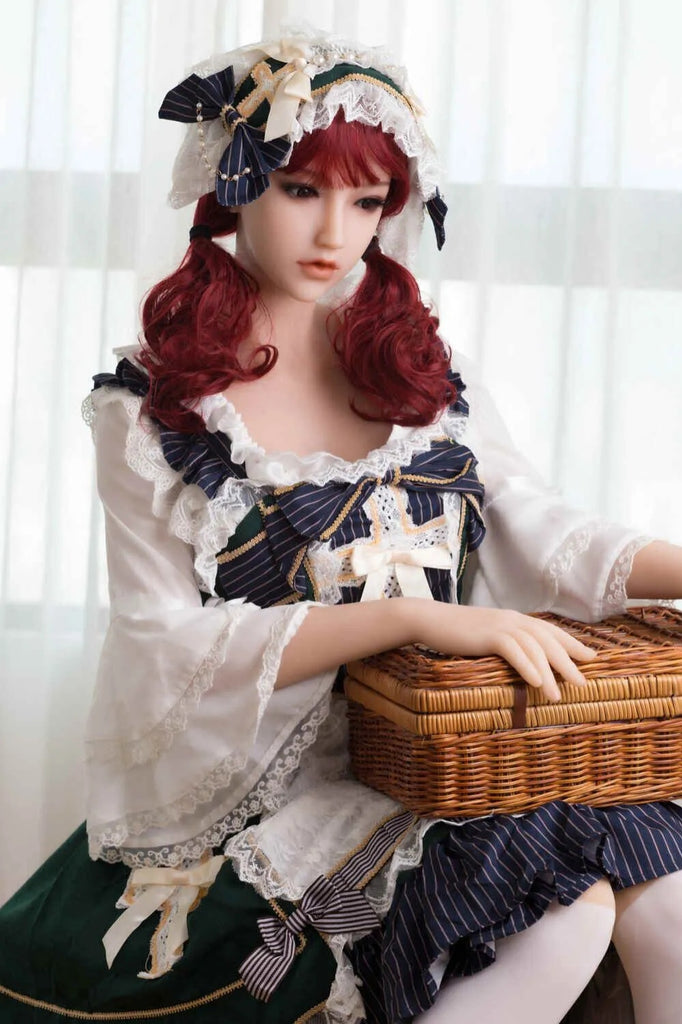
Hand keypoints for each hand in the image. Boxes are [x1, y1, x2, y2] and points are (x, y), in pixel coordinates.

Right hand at [404, 601, 595, 701]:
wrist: (430, 619)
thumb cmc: (456, 632)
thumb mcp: (486, 635)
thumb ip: (505, 642)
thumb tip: (522, 660)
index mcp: (515, 619)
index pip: (550, 631)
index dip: (572, 644)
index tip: (591, 658)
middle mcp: (513, 619)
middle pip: (548, 640)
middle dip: (568, 662)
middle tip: (583, 684)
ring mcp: (501, 625)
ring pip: (535, 648)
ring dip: (550, 673)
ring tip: (559, 696)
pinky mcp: (488, 634)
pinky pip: (514, 650)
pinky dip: (528, 666)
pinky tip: (537, 682)